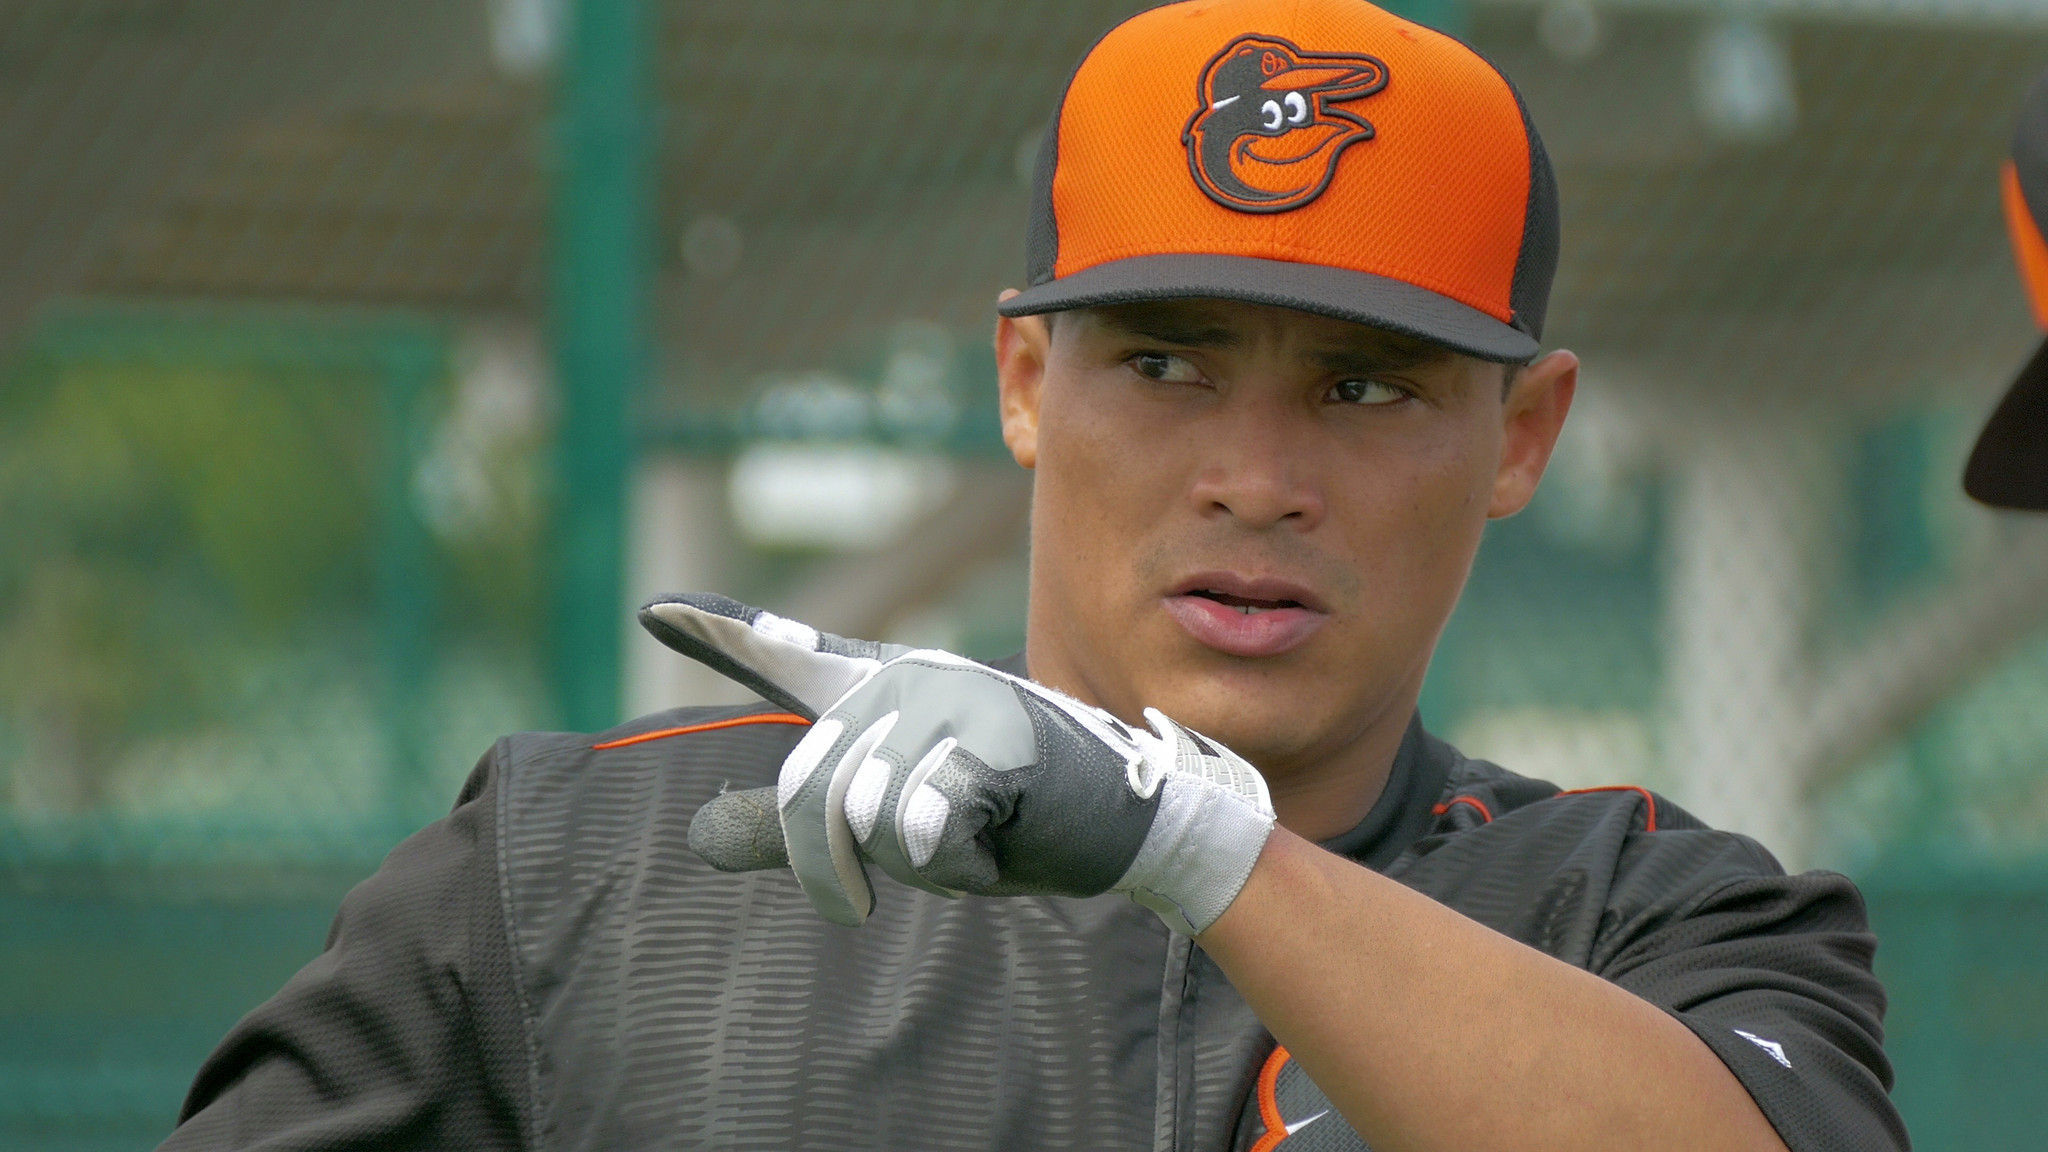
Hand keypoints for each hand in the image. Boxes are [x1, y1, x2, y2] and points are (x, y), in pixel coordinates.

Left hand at [641, 594, 1274, 934]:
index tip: (653, 611)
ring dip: (922, 865)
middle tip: (927, 862)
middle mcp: (908, 679)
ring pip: (868, 823)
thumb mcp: (895, 825)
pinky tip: (1008, 837)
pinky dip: (963, 866)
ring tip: (981, 834)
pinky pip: (926, 837)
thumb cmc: (1012, 822)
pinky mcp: (992, 739)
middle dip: (845, 867)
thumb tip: (695, 834)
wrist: (1131, 823)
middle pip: (811, 796)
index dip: (718, 634)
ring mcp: (951, 700)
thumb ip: (796, 826)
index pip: (790, 658)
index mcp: (883, 691)